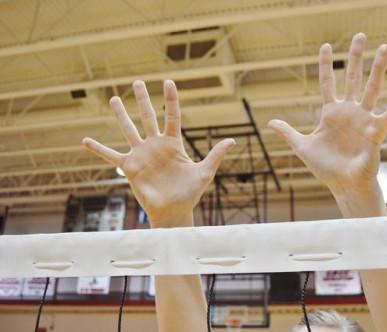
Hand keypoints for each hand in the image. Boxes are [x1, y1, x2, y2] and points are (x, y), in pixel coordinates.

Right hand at [82, 80, 234, 226]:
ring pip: (128, 130)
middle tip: (137, 82)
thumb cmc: (190, 193)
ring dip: (120, 115)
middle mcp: (156, 145)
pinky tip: (84, 140)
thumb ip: (215, 155)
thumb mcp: (205, 172)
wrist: (174, 211)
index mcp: (173, 143)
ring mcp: (141, 155)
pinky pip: (110, 155)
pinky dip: (98, 149)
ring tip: (113, 98)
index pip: (172, 116)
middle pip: (147, 117)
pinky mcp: (130, 168)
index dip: (171, 99)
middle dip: (142, 99)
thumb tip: (233, 141)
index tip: (168, 82)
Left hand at [268, 33, 386, 195]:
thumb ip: (288, 132)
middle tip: (360, 35)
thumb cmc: (325, 167)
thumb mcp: (302, 147)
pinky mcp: (375, 133)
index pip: (328, 83)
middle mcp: (349, 112)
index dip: (326, 65)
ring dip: (379, 69)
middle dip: (355, 57)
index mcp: (331, 113)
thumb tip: (270, 122)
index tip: (325, 46)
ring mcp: (363, 120)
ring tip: (386, 48)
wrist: (343, 185)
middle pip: (352, 78)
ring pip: (372, 89)